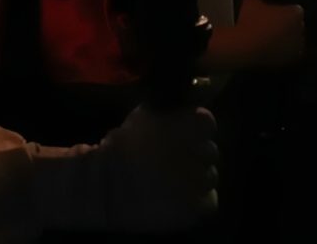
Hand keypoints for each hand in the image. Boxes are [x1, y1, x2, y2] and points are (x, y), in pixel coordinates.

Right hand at [98, 105, 218, 230]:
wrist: (106, 186)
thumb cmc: (122, 147)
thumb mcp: (145, 115)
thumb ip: (171, 112)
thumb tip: (187, 108)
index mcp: (189, 125)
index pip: (207, 123)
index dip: (195, 129)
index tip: (183, 136)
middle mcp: (200, 151)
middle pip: (210, 151)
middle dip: (195, 154)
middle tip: (175, 160)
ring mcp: (201, 181)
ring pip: (210, 176)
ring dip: (196, 177)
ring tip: (174, 181)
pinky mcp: (197, 207)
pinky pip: (209, 200)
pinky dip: (198, 199)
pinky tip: (179, 197)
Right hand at [236, 0, 305, 65]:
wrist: (246, 47)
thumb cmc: (251, 20)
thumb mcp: (250, 1)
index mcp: (296, 13)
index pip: (295, 9)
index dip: (284, 11)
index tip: (274, 12)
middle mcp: (301, 29)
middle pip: (296, 25)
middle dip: (287, 24)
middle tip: (272, 24)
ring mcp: (297, 46)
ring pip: (293, 40)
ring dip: (286, 39)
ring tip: (270, 37)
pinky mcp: (290, 60)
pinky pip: (288, 53)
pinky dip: (281, 51)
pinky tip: (268, 48)